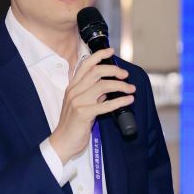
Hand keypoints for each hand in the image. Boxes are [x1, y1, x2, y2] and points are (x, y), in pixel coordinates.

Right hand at [49, 47, 135, 162]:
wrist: (62, 142)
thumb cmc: (73, 125)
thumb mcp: (81, 105)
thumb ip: (93, 95)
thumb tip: (109, 88)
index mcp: (72, 87)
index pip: (85, 65)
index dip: (98, 55)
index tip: (111, 51)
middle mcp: (74, 91)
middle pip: (96, 72)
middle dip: (113, 70)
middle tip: (125, 74)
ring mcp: (78, 102)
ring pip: (102, 85)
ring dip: (120, 85)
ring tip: (130, 88)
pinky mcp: (83, 114)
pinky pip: (105, 105)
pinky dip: (119, 101)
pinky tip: (128, 100)